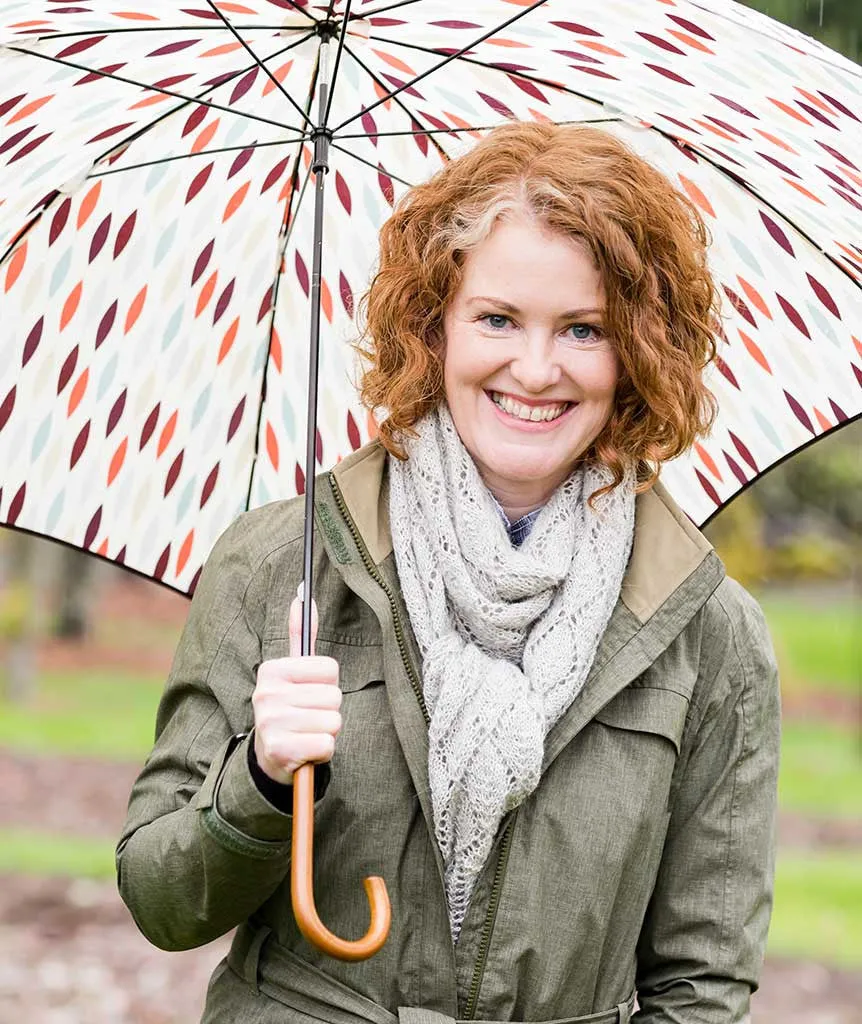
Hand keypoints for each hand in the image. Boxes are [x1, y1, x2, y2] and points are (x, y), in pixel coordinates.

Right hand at [252, 595, 341, 784]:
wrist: (270, 755)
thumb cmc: (290, 707)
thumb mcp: (292, 671)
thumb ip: (300, 633)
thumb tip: (303, 595)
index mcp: (272, 670)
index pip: (330, 669)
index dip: (327, 684)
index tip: (309, 692)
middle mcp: (266, 694)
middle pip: (334, 696)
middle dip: (328, 710)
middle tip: (308, 717)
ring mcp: (271, 723)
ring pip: (333, 721)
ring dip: (326, 731)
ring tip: (306, 732)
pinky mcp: (280, 750)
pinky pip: (327, 744)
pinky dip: (323, 751)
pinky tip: (306, 750)